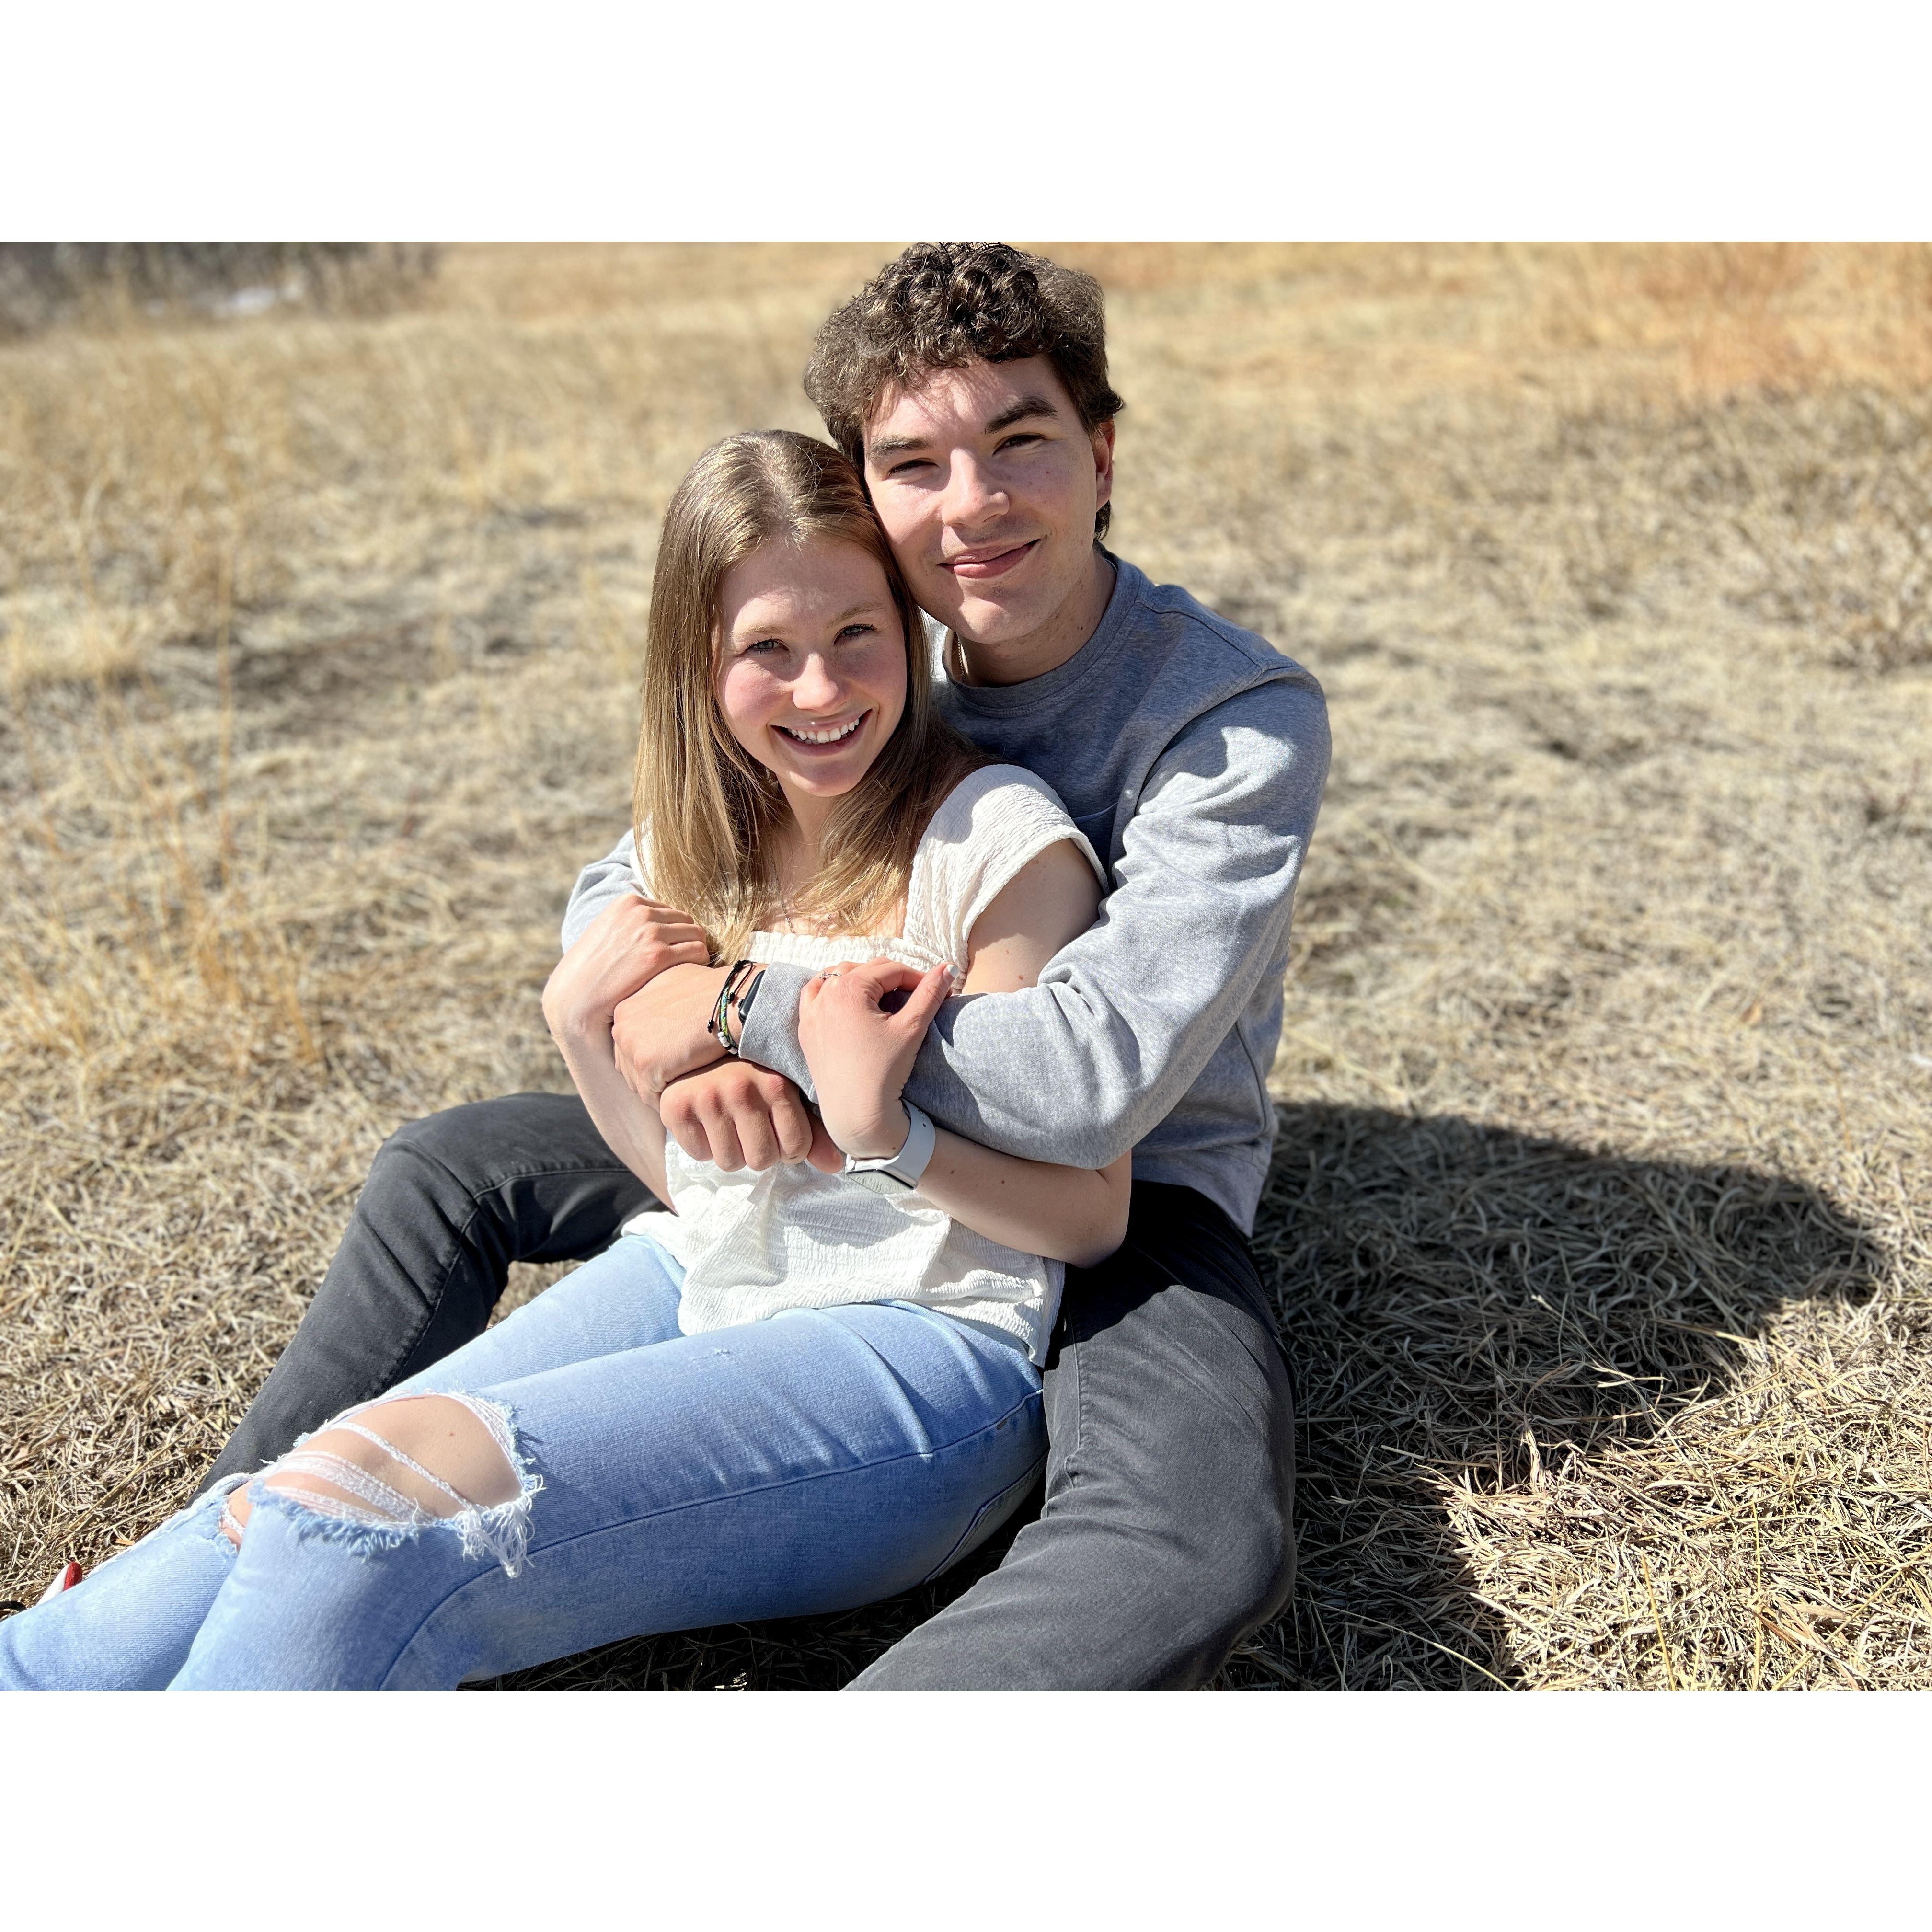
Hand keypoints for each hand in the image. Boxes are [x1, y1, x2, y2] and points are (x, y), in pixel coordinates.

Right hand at [543, 896, 709, 1044]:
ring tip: (686, 972)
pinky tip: (689, 978)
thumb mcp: (607, 932)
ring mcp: (649, 932)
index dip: (674, 934)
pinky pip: (698, 951)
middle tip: (683, 964)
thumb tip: (659, 922)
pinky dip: (700, 964)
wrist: (575, 997)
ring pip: (697, 935)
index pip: (671, 912)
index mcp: (628, 902)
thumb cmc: (591, 971)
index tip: (670, 952)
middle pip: (687, 921)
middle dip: (686, 942)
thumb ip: (630, 922)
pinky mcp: (658, 956)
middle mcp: (640, 911)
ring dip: (696, 953)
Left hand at [610, 962, 734, 1100]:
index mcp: (626, 1008)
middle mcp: (622, 1026)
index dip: (651, 1059)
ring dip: (659, 1092)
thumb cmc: (713, 991)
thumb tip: (660, 1018)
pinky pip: (652, 1095)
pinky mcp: (646, 1064)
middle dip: (650, 1079)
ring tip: (683, 1097)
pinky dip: (668, 1101)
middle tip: (675, 1087)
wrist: (731, 1001)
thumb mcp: (675, 984)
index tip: (670, 1069)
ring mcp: (632, 1045)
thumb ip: (657, 1002)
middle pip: (629, 1066)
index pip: (629, 1046)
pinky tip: (687, 1100)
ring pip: (639, 1083)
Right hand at [659, 1060, 842, 1173]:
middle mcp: (740, 1089)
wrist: (699, 1056)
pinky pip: (699, 1155)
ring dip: (733, 1151)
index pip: (796, 1148)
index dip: (791, 1150)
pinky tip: (708, 1121)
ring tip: (731, 1124)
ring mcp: (706, 1098)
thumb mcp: (788, 1096)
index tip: (782, 1133)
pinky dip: (705, 1146)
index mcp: (776, 1084)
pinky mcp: (676, 1109)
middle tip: (754, 1130)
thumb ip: (814, 1131)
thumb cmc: (753, 1080)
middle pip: (762, 1160)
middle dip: (761, 1153)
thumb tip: (835, 1166)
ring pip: (730, 1163)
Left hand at [797, 959, 950, 1158]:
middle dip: (893, 979)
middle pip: (866, 970)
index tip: (936, 991)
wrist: (856, 1113)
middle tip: (915, 996)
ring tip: (883, 995)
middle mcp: (824, 994)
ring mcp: (811, 1012)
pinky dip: (831, 990)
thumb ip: (930, 993)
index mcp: (849, 989)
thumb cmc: (884, 1071)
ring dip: (862, 979)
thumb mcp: (911, 1028)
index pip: (891, 970)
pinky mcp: (806, 1029)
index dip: (918, 978)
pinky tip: (846, 1000)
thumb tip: (949, 967)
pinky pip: (815, 995)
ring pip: (837, 977)